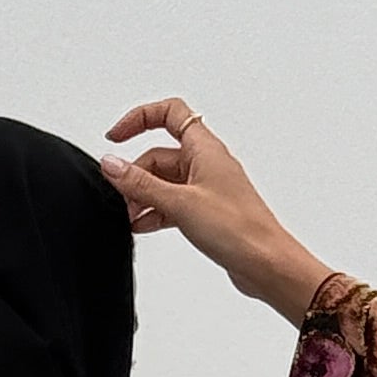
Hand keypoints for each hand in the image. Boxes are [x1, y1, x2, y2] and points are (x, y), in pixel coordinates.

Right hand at [98, 102, 332, 323]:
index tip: (116, 138)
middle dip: (136, 175)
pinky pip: (173, 203)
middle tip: (122, 198)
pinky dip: (156, 212)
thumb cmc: (239, 228)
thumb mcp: (180, 202)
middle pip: (159, 155)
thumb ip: (141, 184)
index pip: (169, 113)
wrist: (265, 263)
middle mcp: (206, 163)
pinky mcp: (206, 211)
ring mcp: (206, 187)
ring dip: (144, 197)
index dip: (139, 119)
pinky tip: (144, 226)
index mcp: (205, 147)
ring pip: (164, 182)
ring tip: (130, 217)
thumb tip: (111, 164)